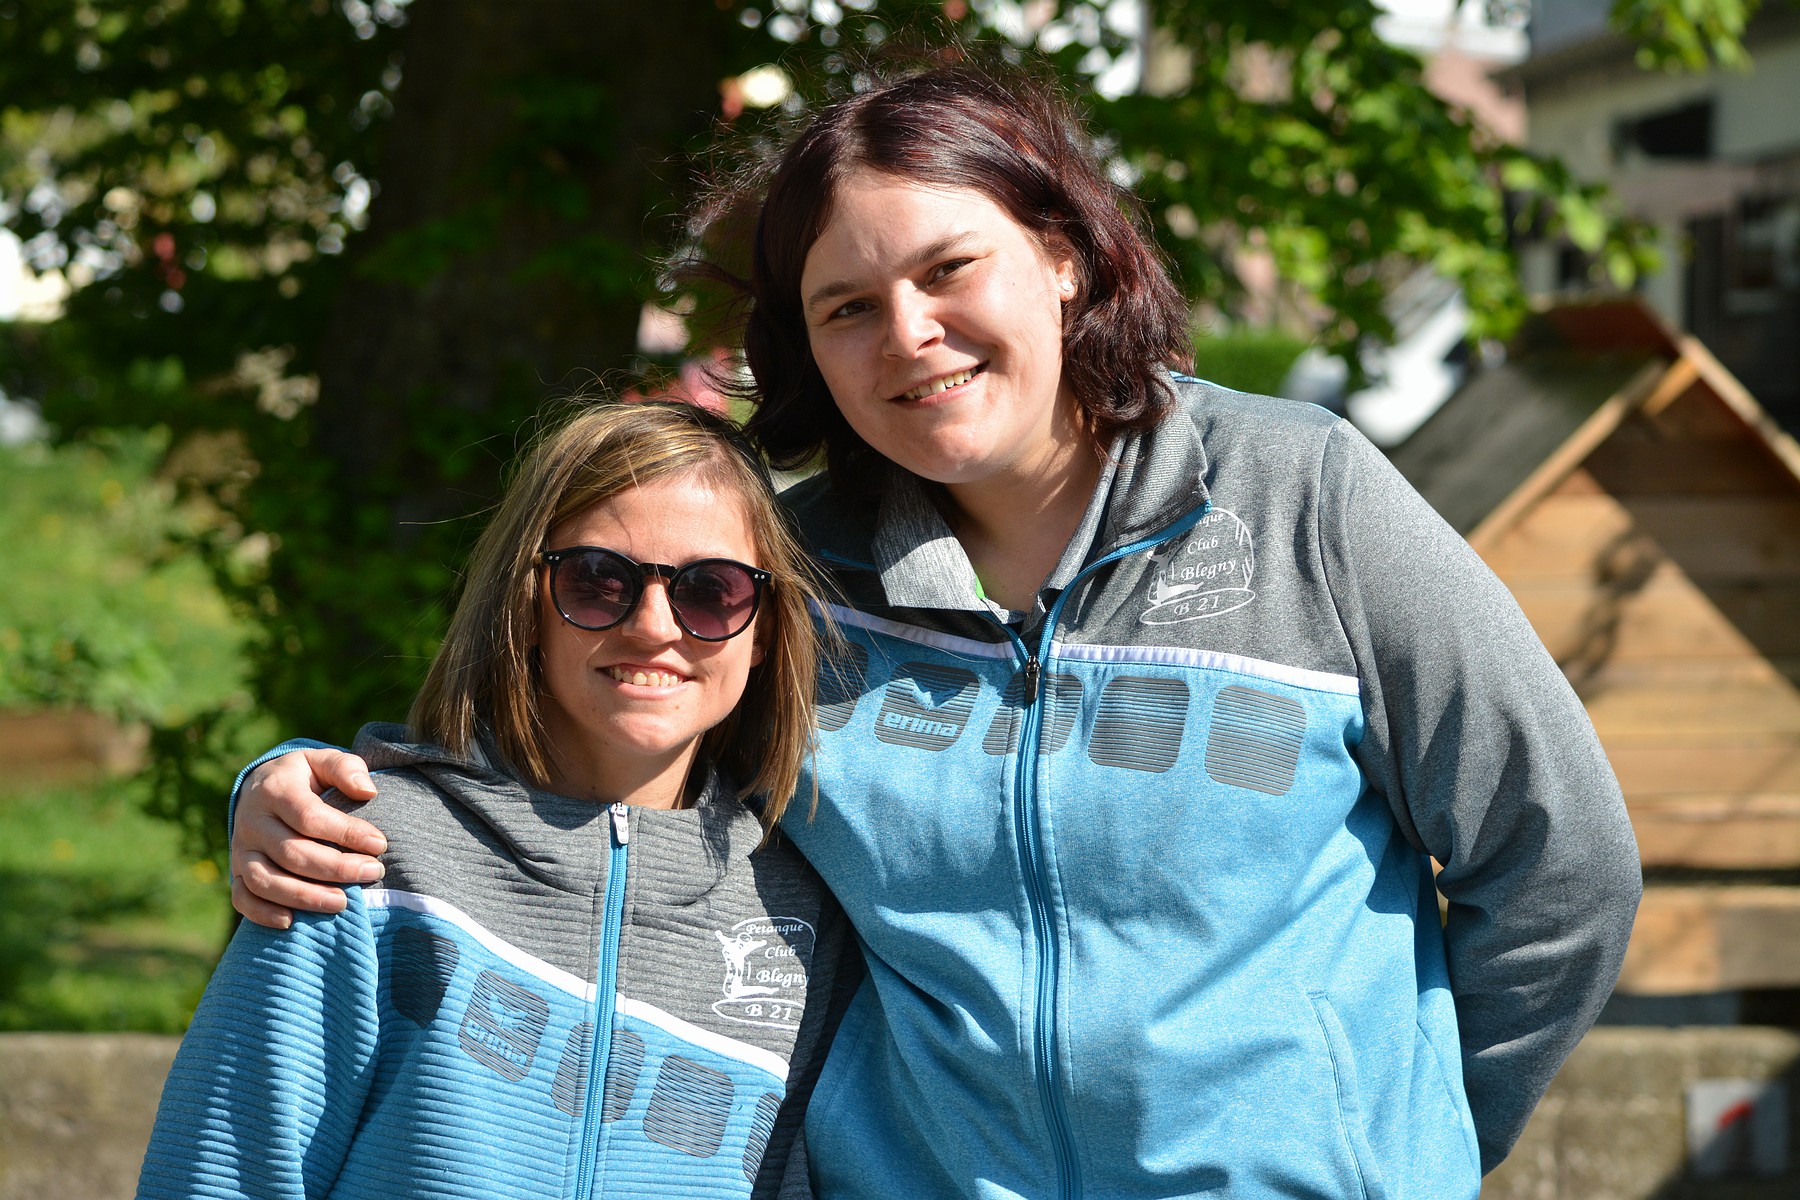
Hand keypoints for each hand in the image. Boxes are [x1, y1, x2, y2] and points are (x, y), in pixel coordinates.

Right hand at [230, 748, 384, 928]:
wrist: (261, 788)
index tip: (380, 844)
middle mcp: (252, 821)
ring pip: (266, 880)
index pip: (309, 817)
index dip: (346, 833)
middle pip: (292, 853)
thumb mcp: (322, 761)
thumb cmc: (304, 778)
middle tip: (373, 873)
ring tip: (343, 903)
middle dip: (336, 868)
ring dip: (305, 896)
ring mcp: (240, 849)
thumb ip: (346, 769)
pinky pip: (242, 898)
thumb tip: (368, 791)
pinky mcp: (236, 871)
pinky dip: (263, 913)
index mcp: (275, 790)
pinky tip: (293, 921)